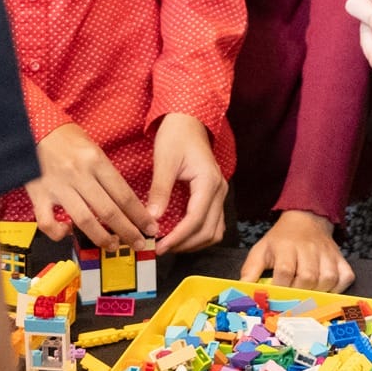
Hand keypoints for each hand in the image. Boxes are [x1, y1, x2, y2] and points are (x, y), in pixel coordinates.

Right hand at [26, 122, 155, 247]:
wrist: (30, 126)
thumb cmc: (64, 137)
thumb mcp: (93, 147)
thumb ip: (105, 173)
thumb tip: (122, 201)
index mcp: (96, 160)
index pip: (124, 194)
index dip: (140, 215)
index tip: (150, 227)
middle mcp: (79, 175)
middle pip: (109, 211)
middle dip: (128, 231)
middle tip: (140, 243)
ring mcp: (58, 187)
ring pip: (84, 220)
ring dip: (102, 238)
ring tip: (114, 246)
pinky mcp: (38, 195)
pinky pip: (48, 222)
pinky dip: (59, 233)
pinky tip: (67, 233)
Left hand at [149, 112, 227, 253]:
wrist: (188, 121)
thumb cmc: (176, 136)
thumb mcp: (164, 161)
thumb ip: (160, 191)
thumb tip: (152, 219)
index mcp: (208, 182)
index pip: (196, 220)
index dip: (178, 237)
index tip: (158, 247)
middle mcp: (219, 191)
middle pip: (208, 231)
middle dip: (184, 244)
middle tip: (160, 249)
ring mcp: (220, 194)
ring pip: (214, 231)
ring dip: (193, 243)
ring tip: (169, 245)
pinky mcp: (214, 196)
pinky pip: (212, 224)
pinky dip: (197, 235)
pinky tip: (178, 235)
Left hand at [239, 210, 354, 291]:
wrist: (306, 219)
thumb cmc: (281, 239)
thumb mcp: (261, 250)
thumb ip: (251, 270)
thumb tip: (243, 290)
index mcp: (286, 246)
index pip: (285, 270)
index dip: (280, 286)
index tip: (276, 296)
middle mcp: (309, 248)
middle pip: (307, 277)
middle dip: (298, 292)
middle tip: (292, 298)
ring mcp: (327, 253)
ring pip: (327, 279)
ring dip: (317, 292)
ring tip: (308, 294)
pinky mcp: (340, 258)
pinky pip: (345, 277)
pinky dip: (337, 287)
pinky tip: (326, 289)